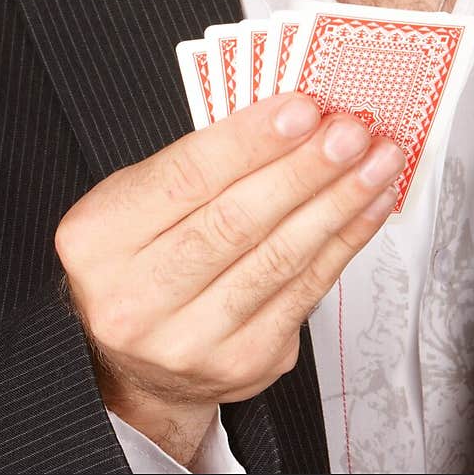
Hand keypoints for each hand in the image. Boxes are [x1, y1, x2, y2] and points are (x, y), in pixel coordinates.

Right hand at [55, 92, 404, 465]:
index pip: (185, 178)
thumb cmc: (139, 262)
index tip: (301, 109)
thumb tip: (287, 118)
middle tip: (349, 132)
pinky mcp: (244, 363)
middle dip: (304, 169)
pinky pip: (305, 292)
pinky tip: (367, 207)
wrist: (134, 365)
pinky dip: (343, 242)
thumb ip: (197, 162)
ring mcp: (192, 340)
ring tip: (375, 161)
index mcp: (99, 240)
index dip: (250, 141)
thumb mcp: (134, 202)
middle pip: (236, 221)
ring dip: (338, 202)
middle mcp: (136, 298)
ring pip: (279, 258)